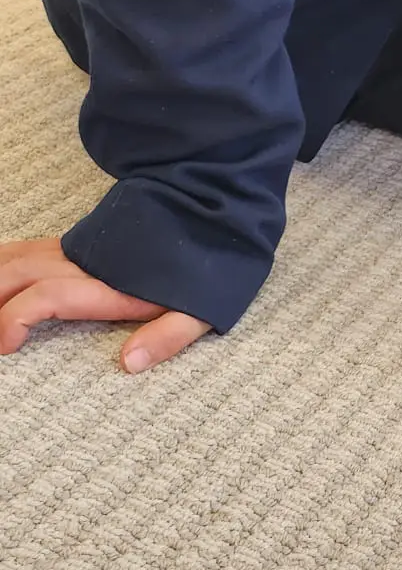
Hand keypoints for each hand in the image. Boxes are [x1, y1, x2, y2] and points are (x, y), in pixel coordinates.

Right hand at [0, 237, 210, 371]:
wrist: (214, 206)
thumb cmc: (211, 266)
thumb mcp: (204, 307)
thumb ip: (168, 336)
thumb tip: (129, 363)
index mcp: (114, 282)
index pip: (50, 296)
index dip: (18, 318)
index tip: (5, 346)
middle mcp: (86, 261)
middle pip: (20, 274)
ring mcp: (78, 247)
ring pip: (18, 257)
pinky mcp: (78, 241)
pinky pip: (27, 248)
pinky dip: (3, 263)